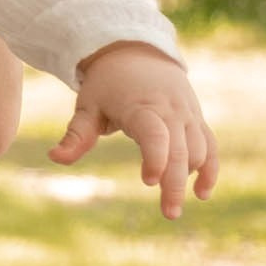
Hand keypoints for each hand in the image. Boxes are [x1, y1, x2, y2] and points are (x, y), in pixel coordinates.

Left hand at [53, 42, 218, 218]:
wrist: (136, 51)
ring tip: (171, 207)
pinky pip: (210, 145)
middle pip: (181, 150)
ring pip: (199, 150)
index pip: (155, 134)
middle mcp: (170, 110)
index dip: (155, 157)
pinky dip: (210, 168)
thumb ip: (76, 135)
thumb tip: (54, 158)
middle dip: (175, 183)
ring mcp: (187, 114)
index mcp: (141, 106)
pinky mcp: (196, 118)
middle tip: (168, 214)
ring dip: (190, 178)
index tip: (149, 182)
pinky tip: (201, 193)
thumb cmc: (106, 84)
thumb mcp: (87, 105)